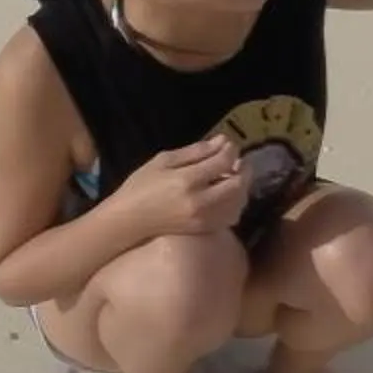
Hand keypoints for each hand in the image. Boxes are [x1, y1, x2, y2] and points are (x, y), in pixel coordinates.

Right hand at [116, 134, 247, 238]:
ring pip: (239, 203)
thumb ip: (195, 151)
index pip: (224, 162)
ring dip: (242, 187)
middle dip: (244, 170)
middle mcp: (200, 202)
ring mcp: (204, 219)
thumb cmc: (141, 186)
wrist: (128, 220)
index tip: (229, 144)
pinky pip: (231, 217)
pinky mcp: (204, 231)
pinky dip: (235, 204)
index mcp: (187, 180)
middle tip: (238, 161)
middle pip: (238, 184)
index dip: (231, 150)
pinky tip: (226, 196)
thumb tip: (222, 142)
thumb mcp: (164, 160)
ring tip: (232, 177)